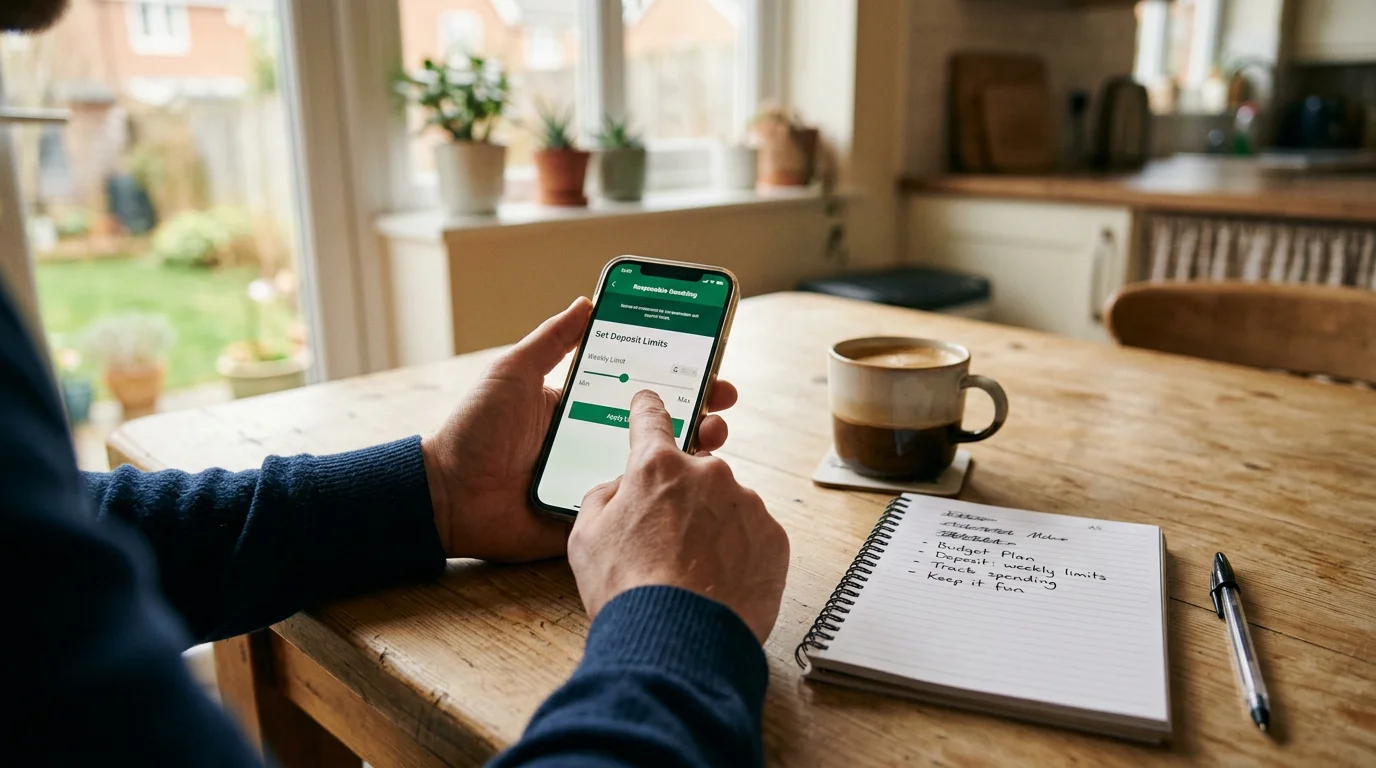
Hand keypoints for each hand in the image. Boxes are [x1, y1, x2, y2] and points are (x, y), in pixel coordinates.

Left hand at [421, 298, 740, 561]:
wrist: (447, 496)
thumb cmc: (474, 431)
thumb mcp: (513, 373)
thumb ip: (551, 341)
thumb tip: (587, 301)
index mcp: (583, 407)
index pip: (642, 389)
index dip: (680, 377)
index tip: (713, 366)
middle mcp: (597, 442)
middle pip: (661, 427)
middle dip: (700, 413)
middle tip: (722, 405)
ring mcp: (599, 480)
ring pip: (657, 468)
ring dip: (692, 452)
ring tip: (711, 439)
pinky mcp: (594, 518)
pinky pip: (635, 509)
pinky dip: (663, 497)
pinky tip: (686, 485)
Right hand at [569, 390, 789, 642]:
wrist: (678, 641)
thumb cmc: (627, 590)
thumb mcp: (585, 537)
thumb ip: (604, 497)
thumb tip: (622, 489)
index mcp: (657, 466)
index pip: (651, 419)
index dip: (647, 410)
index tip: (651, 404)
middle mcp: (708, 473)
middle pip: (694, 472)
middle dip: (681, 499)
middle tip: (666, 541)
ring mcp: (746, 504)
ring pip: (726, 505)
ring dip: (713, 527)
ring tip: (692, 573)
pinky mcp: (773, 537)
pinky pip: (753, 535)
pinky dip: (739, 553)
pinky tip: (718, 582)